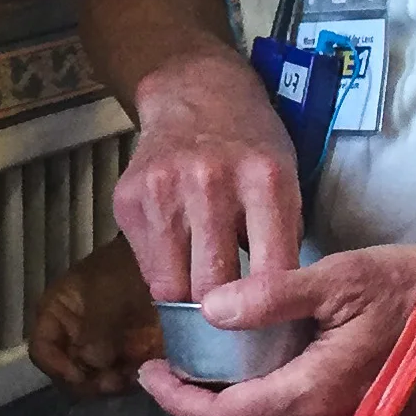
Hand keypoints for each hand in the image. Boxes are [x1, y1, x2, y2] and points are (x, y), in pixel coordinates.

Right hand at [28, 237, 157, 397]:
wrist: (168, 262)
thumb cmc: (126, 269)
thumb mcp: (105, 293)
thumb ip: (94, 330)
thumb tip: (91, 363)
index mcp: (58, 315)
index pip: (41, 350)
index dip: (56, 366)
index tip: (80, 375)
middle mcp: (74, 336)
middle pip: (66, 373)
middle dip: (85, 382)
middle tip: (110, 380)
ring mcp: (102, 349)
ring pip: (93, 382)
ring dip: (109, 385)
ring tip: (127, 376)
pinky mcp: (128, 358)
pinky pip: (121, 381)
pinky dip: (130, 383)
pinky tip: (142, 372)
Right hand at [112, 53, 304, 301]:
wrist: (195, 93)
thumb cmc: (251, 146)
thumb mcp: (287, 181)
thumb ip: (283, 241)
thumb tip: (272, 312)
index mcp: (265, 181)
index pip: (269, 276)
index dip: (268, 311)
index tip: (266, 323)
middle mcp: (212, 183)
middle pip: (215, 288)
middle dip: (223, 308)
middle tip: (230, 308)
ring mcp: (164, 189)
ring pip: (173, 287)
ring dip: (188, 293)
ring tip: (201, 280)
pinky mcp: (128, 197)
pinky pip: (146, 267)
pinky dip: (163, 270)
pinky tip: (177, 249)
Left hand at [138, 242, 415, 415]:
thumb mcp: (341, 277)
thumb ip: (273, 297)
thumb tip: (210, 310)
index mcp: (313, 394)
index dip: (177, 398)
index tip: (147, 370)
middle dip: (196, 401)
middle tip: (167, 364)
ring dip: (230, 402)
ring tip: (203, 360)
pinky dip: (263, 399)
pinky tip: (255, 364)